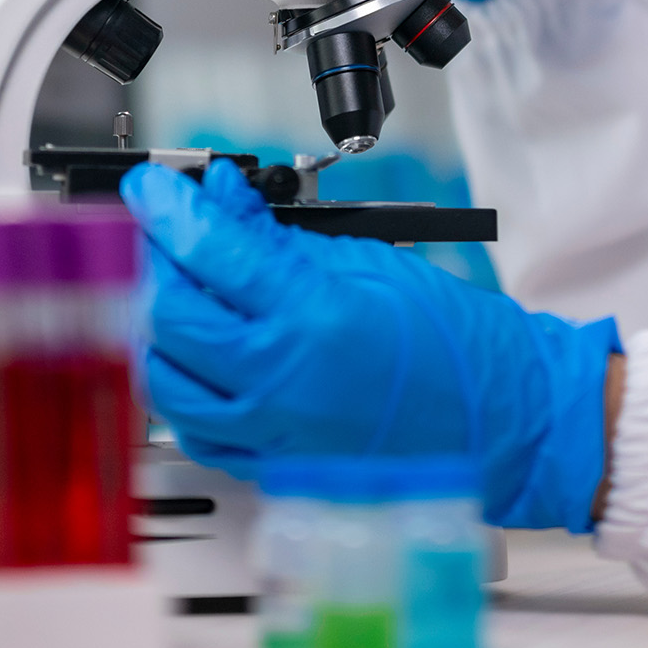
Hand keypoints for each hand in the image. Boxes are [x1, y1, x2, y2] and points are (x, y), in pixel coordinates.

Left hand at [125, 160, 619, 531]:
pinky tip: (191, 354)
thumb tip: (226, 202)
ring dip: (154, 324)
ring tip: (173, 286)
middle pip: (170, 312)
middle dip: (153, 257)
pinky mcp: (272, 462)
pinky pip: (195, 428)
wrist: (496, 418)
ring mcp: (272, 428)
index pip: (209, 250)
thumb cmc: (451, 342)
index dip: (168, 208)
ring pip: (166, 376)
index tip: (152, 185)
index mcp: (312, 315)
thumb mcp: (365, 260)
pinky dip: (179, 385)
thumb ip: (281, 237)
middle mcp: (282, 378)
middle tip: (161, 227)